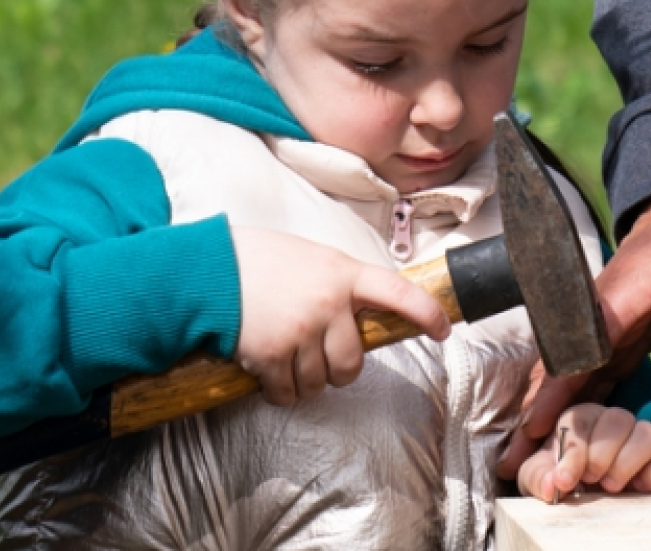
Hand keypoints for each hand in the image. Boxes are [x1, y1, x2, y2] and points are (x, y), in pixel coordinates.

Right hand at [231, 227, 450, 406]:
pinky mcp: (271, 354)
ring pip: (321, 382)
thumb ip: (340, 283)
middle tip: (320, 357)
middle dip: (340, 370)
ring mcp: (301, 330)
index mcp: (344, 273)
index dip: (427, 314)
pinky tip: (268, 374)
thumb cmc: (260, 260)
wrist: (207, 269)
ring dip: (306, 382)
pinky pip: (288, 393)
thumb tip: (364, 315)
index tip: (443, 329)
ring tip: (287, 359)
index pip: (399, 293)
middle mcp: (329, 303)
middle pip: (353, 362)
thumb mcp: (313, 257)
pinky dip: (280, 392)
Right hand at [498, 188, 650, 477]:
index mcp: (625, 289)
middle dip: (536, 410)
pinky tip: (567, 426)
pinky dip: (579, 395)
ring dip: (552, 409)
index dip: (557, 389)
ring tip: (526, 452)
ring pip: (575, 366)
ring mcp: (612, 314)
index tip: (535, 424)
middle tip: (512, 456)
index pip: (580, 345)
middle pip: (563, 362)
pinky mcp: (624, 323)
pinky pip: (596, 363)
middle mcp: (607, 304)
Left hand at [516, 404, 650, 500]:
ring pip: (647, 433)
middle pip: (617, 418)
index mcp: (582, 419)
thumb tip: (553, 484)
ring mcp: (641, 441)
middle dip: (600, 454)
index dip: (574, 451)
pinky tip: (642, 486)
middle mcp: (615, 423)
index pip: (581, 419)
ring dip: (627, 461)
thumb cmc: (560, 479)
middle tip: (590, 480)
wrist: (582, 496)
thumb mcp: (541, 478)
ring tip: (611, 486)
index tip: (565, 480)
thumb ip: (540, 477)